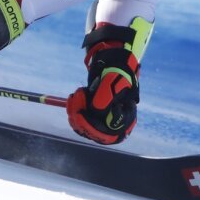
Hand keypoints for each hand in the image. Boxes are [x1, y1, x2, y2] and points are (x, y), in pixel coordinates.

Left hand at [66, 27, 141, 144]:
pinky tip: (74, 97)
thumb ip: (105, 98)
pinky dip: (74, 109)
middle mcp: (115, 123)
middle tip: (75, 99)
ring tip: (77, 94)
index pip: (108, 134)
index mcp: (126, 120)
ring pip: (85, 126)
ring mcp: (103, 119)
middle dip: (80, 117)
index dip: (91, 127)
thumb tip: (95, 111)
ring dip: (75, 112)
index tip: (78, 115)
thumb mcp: (113, 83)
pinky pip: (80, 118)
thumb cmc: (116, 73)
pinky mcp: (93, 114)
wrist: (112, 64)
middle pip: (94, 132)